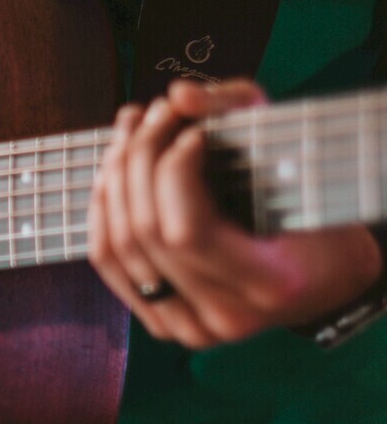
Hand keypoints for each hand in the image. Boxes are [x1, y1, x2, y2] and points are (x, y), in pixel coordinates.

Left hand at [88, 79, 382, 348]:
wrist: (322, 275)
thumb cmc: (311, 209)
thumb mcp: (291, 149)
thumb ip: (237, 110)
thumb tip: (178, 96)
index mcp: (269, 283)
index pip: (186, 233)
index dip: (173, 174)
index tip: (190, 134)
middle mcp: (225, 316)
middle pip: (145, 234)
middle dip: (137, 161)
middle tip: (149, 116)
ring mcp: (190, 328)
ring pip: (118, 248)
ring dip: (113, 178)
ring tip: (129, 131)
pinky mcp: (164, 323)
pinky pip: (109, 265)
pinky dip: (101, 213)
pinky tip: (110, 171)